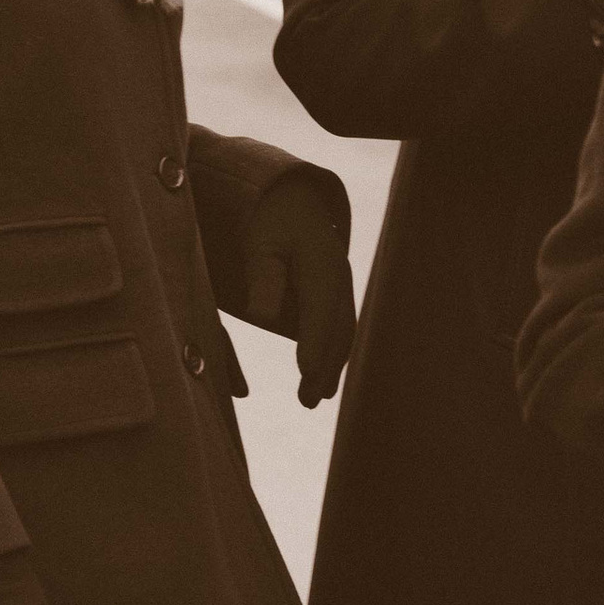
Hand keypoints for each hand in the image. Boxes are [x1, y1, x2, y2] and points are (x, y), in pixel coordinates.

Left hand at [239, 174, 356, 408]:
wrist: (295, 205)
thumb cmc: (270, 226)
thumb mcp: (260, 245)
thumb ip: (262, 280)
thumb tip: (262, 318)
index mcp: (321, 262)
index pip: (319, 307)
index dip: (314, 340)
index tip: (306, 370)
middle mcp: (340, 278)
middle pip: (337, 328)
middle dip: (325, 365)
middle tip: (307, 399)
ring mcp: (343, 289)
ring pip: (343, 334)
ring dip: (332, 367)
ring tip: (314, 398)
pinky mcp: (338, 299)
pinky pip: (340, 332)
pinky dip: (333, 357)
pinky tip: (321, 381)